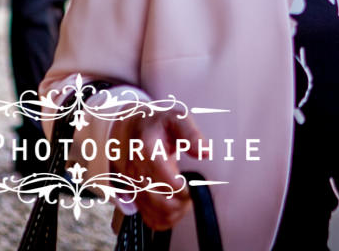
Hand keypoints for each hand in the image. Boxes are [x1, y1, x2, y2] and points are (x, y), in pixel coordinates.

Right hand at [109, 111, 203, 230]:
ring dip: (176, 211)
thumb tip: (204, 152)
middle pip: (161, 201)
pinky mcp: (136, 196)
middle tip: (191, 192)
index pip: (166, 181)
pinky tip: (174, 206)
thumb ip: (191, 134)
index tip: (192, 184)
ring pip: (156, 213)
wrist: (134, 127)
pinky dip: (166, 219)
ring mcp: (133, 185)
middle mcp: (136, 170)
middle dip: (182, 201)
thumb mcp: (177, 118)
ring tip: (184, 198)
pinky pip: (151, 219)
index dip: (184, 188)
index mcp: (147, 150)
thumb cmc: (158, 124)